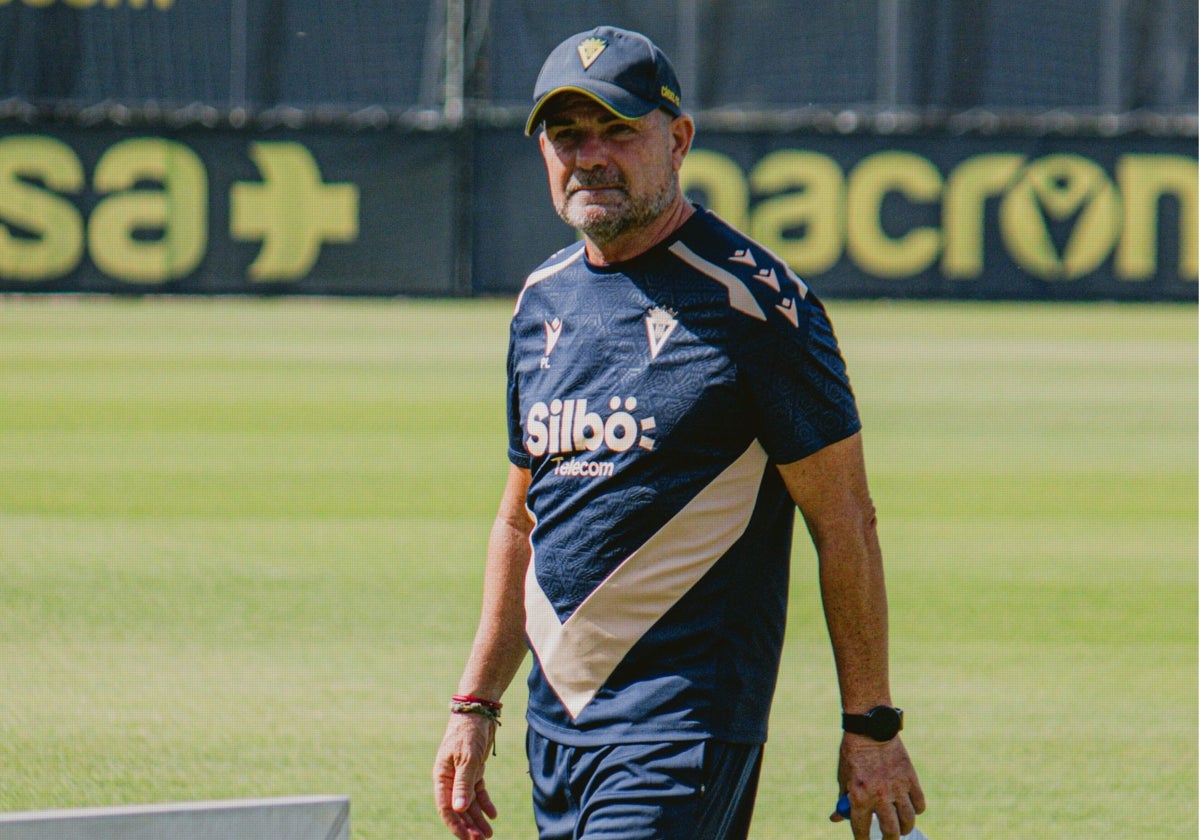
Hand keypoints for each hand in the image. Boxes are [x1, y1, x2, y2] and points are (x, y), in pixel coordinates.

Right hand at [433, 714, 498, 839]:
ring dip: (478, 818)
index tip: (467, 839)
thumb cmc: (468, 733)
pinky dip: (485, 803)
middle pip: (458, 808)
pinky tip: (493, 814)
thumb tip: (459, 809)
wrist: (478, 711)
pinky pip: (478, 791)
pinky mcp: (474, 769)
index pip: (445, 807)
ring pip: (469, 802)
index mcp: (441, 776)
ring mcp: (462, 774)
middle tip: (482, 839)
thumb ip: (463, 784)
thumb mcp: (467, 759)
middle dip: (469, 825)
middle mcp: (450, 778)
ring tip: (489, 833)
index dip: (455, 825)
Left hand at [829, 734, 924, 839]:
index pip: (861, 831)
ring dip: (905, 828)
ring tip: (901, 828)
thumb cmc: (852, 753)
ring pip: (908, 820)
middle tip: (888, 839)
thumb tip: (836, 818)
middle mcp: (880, 795)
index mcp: (859, 796)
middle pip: (891, 831)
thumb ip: (843, 800)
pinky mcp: (911, 778)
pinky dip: (916, 810)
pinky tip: (910, 809)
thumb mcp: (843, 777)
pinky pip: (919, 804)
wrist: (870, 727)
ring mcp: (897, 787)